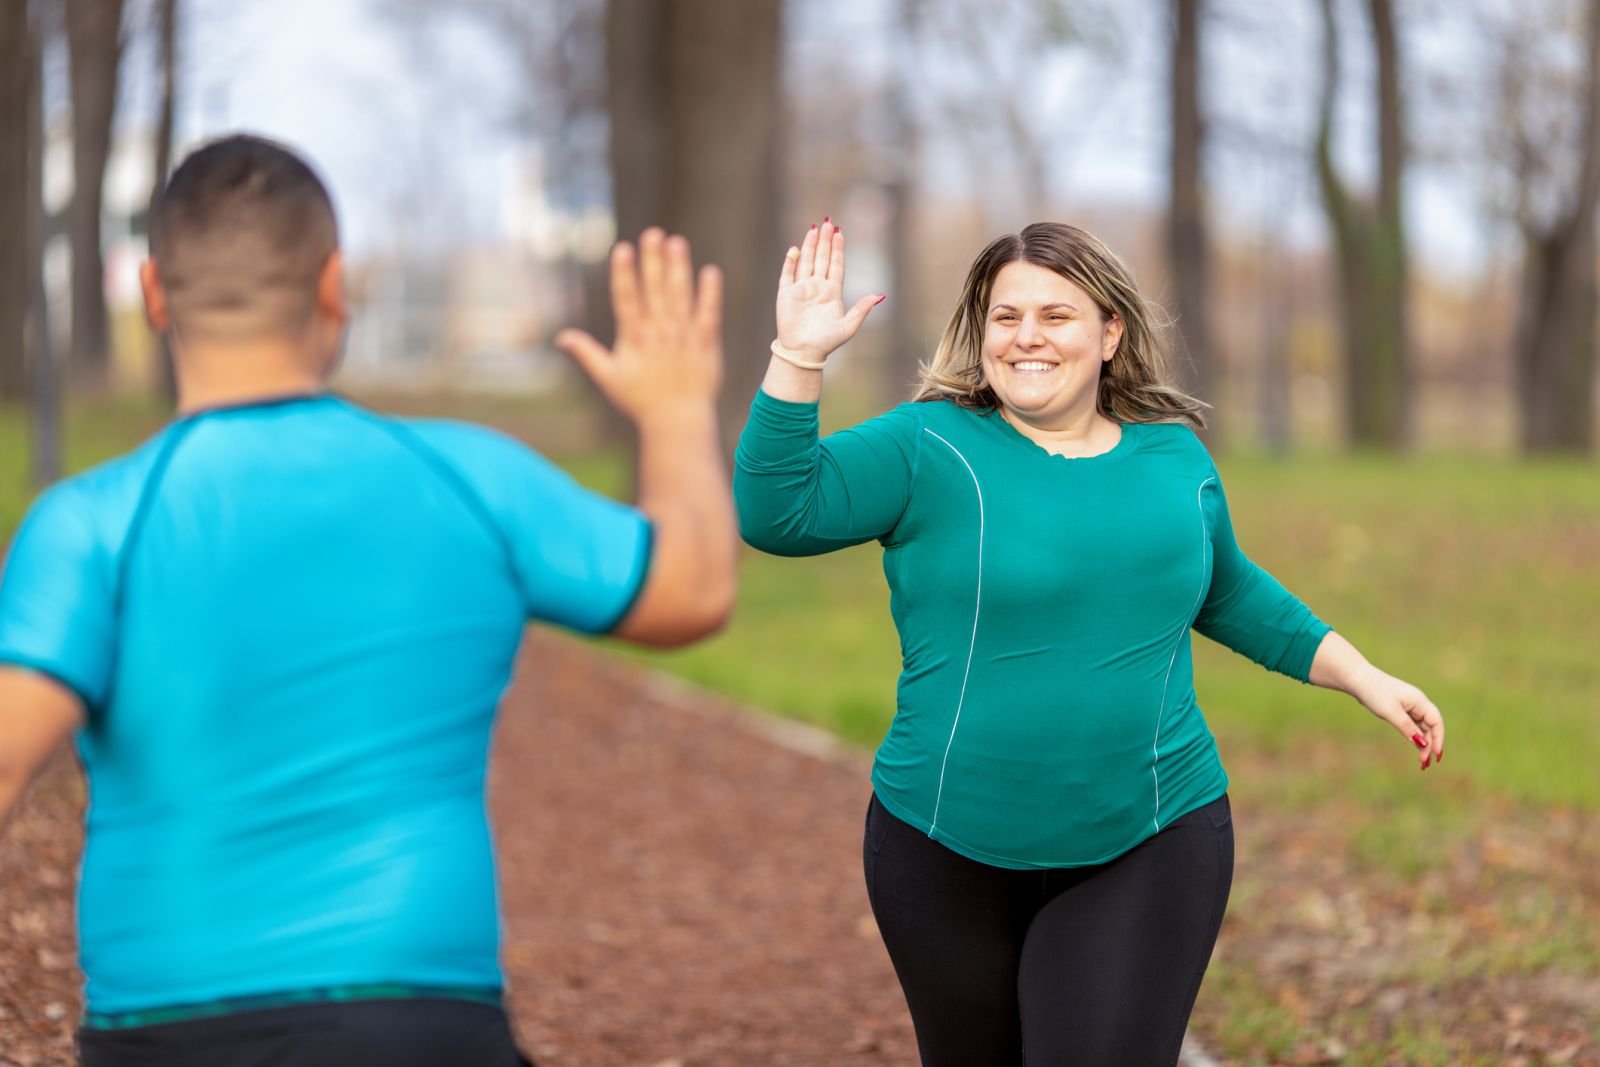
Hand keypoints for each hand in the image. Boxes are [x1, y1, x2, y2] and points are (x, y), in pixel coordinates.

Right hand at [556, 228, 722, 426]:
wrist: (677, 422)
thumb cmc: (640, 401)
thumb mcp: (608, 378)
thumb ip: (587, 353)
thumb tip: (561, 337)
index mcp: (634, 338)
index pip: (627, 299)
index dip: (625, 273)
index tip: (623, 249)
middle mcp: (659, 333)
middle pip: (655, 290)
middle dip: (653, 260)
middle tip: (653, 234)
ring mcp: (683, 337)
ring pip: (680, 296)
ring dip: (679, 268)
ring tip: (676, 243)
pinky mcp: (706, 344)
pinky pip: (709, 314)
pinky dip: (711, 294)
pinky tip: (711, 272)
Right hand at [776, 218, 882, 362]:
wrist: (804, 352)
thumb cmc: (827, 342)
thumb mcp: (848, 326)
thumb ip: (862, 310)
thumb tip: (879, 296)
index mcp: (832, 292)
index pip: (836, 265)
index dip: (838, 249)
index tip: (840, 233)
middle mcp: (817, 287)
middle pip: (822, 258)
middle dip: (825, 241)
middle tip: (828, 223)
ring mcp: (801, 289)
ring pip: (806, 261)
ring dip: (810, 246)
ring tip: (814, 229)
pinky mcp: (786, 294)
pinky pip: (788, 273)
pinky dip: (791, 261)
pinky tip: (795, 250)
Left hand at [1352, 668, 1445, 769]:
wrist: (1359, 679)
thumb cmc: (1375, 693)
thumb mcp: (1391, 713)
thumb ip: (1407, 728)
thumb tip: (1422, 744)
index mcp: (1419, 701)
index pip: (1436, 721)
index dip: (1438, 738)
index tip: (1436, 754)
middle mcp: (1418, 703)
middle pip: (1430, 726)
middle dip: (1430, 744)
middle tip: (1424, 762)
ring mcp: (1410, 706)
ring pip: (1422, 727)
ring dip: (1423, 743)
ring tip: (1422, 760)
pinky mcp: (1401, 709)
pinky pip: (1413, 725)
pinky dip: (1415, 736)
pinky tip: (1416, 746)